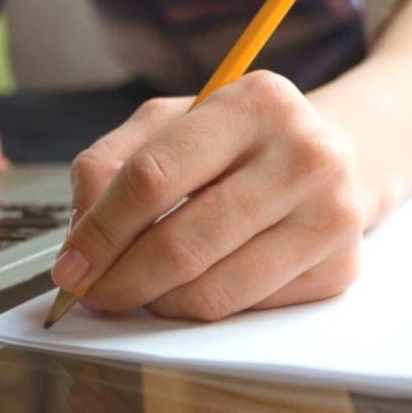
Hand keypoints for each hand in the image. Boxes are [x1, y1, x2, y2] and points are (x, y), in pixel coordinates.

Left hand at [56, 71, 363, 321]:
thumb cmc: (241, 140)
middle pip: (182, 242)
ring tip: (141, 288)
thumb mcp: (174, 122)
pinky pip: (245, 310)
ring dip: (158, 302)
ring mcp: (330, 215)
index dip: (101, 230)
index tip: (69, 265)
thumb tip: (80, 230)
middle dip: (121, 279)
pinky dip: (202, 308)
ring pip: (212, 290)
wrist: (341, 155)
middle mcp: (304, 155)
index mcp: (255, 102)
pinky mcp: (339, 268)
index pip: (155, 176)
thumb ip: (112, 162)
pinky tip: (194, 285)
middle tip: (92, 294)